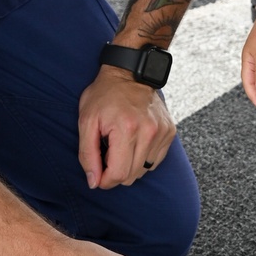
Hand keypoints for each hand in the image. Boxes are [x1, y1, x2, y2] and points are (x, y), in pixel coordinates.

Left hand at [78, 65, 175, 188]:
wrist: (129, 72)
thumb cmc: (104, 95)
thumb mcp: (86, 121)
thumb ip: (87, 154)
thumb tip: (94, 183)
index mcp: (126, 129)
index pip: (119, 174)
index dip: (105, 181)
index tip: (98, 174)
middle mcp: (149, 131)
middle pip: (132, 176)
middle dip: (116, 173)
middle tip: (107, 154)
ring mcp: (162, 131)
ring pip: (144, 171)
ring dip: (129, 165)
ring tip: (121, 145)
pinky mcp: (169, 131)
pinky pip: (155, 161)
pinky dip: (142, 158)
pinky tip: (134, 142)